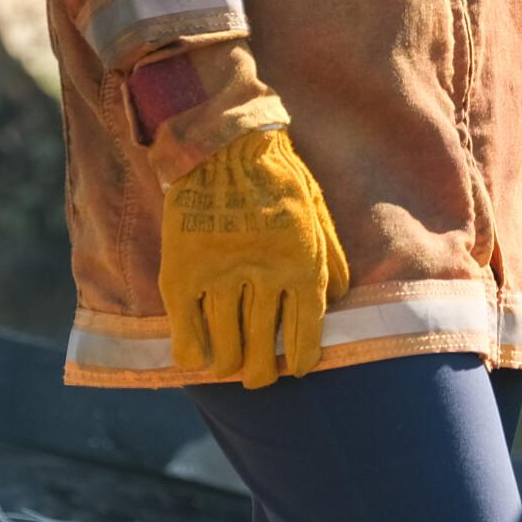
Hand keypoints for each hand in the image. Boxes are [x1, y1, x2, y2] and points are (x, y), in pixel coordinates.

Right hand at [159, 127, 351, 388]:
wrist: (224, 144)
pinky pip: (186, 331)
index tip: (296, 368)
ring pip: (225, 346)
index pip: (305, 330)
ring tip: (231, 367)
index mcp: (301, 263)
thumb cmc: (278, 178)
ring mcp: (220, 277)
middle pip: (262, 348)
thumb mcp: (317, 212)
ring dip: (229, 364)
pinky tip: (197, 357)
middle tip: (259, 377)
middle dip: (262, 372)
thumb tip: (339, 298)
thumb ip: (330, 258)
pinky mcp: (182, 273)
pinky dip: (192, 351)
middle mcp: (263, 276)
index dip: (300, 357)